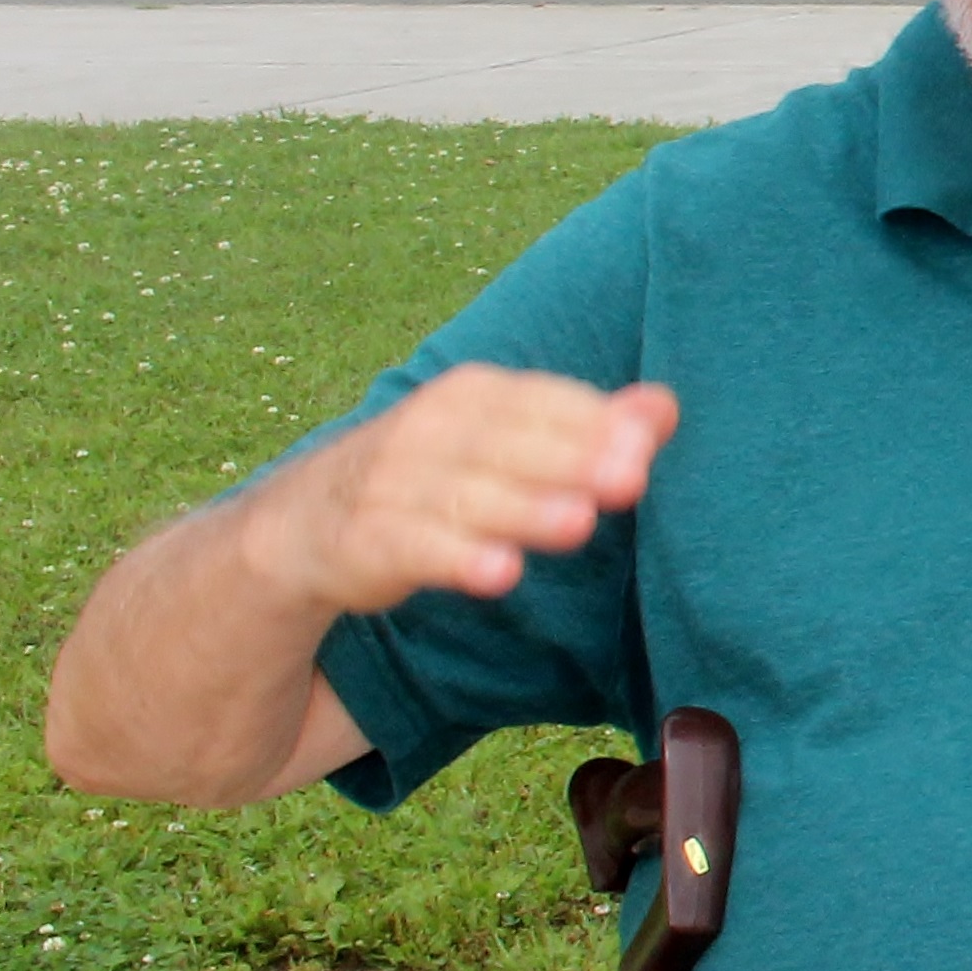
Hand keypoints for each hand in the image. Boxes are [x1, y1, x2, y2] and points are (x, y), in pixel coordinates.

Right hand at [252, 366, 674, 612]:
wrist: (307, 522)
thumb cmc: (436, 475)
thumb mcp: (507, 442)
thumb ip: (586, 426)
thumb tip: (665, 406)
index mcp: (472, 397)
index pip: (539, 400)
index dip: (591, 421)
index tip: (646, 443)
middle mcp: (429, 431)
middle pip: (508, 444)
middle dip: (570, 460)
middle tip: (630, 479)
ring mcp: (390, 484)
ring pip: (464, 495)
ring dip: (521, 509)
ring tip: (579, 524)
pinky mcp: (361, 540)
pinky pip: (411, 547)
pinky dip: (453, 557)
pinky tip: (499, 573)